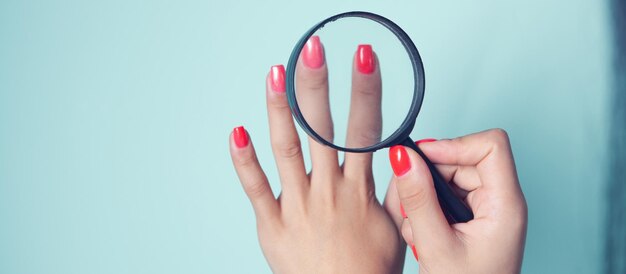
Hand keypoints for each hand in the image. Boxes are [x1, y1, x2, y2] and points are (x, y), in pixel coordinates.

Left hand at [229, 37, 404, 272]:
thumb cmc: (367, 271)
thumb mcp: (394, 229)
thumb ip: (395, 191)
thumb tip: (402, 162)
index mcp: (359, 191)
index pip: (365, 130)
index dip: (366, 90)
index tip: (363, 58)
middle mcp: (328, 191)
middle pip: (323, 129)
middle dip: (319, 86)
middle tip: (314, 51)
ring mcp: (298, 205)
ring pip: (287, 148)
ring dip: (280, 109)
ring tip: (276, 75)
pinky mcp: (272, 223)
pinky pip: (255, 187)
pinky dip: (244, 159)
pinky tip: (237, 132)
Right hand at [389, 129, 527, 273]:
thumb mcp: (434, 245)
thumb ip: (418, 198)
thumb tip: (403, 157)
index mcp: (505, 206)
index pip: (491, 146)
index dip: (455, 145)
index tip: (422, 156)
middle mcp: (500, 203)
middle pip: (463, 160)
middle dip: (429, 177)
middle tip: (406, 199)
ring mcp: (486, 211)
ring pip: (449, 178)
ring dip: (423, 195)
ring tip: (412, 224)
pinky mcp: (472, 219)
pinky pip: (445, 195)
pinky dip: (425, 208)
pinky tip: (418, 231)